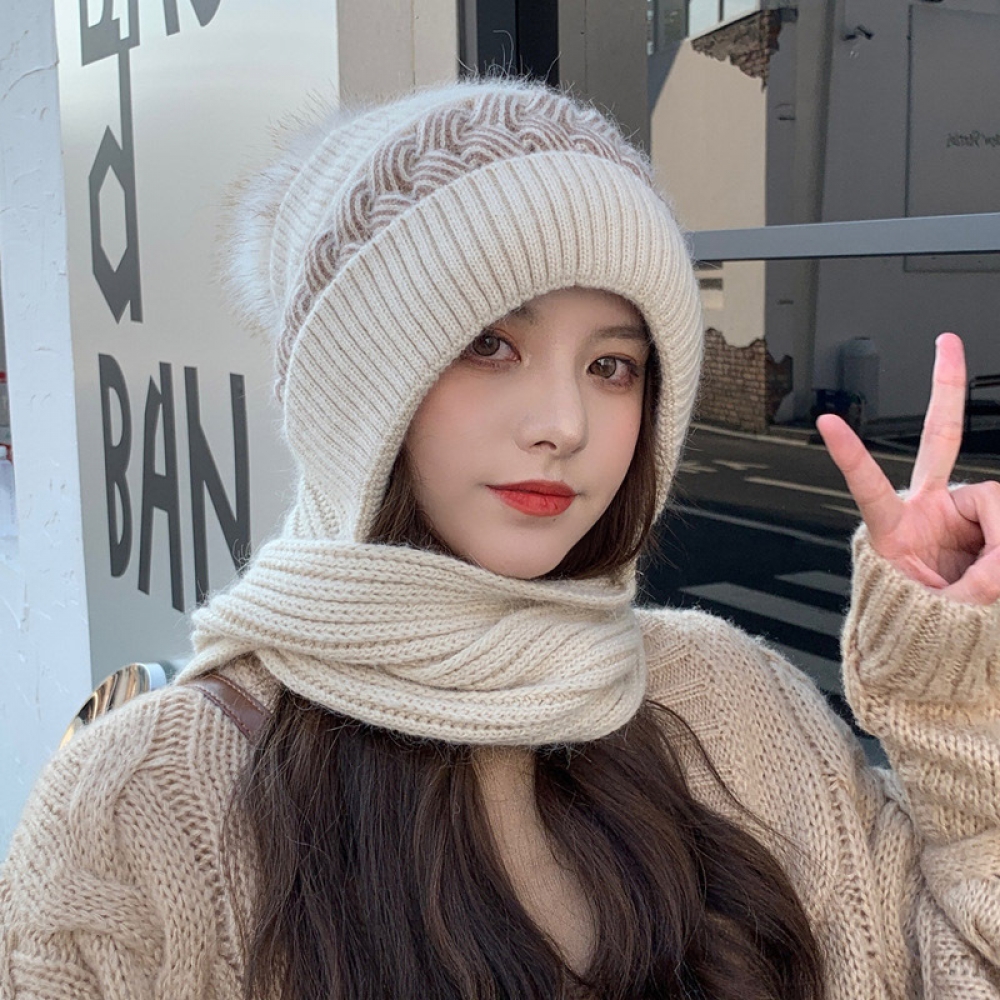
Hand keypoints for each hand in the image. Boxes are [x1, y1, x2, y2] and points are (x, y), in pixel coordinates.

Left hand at [817, 333, 999, 605]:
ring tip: (986, 586)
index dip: (851, 456)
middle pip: (940, 438)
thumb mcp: (939, 610)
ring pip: (998, 504)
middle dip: (946, 389)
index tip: (827, 423)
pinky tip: (992, 576)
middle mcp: (927, 509)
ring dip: (999, 552)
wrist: (937, 640)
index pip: (869, 485)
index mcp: (892, 528)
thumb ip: (976, 586)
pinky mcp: (987, 524)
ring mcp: (961, 512)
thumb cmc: (923, 622)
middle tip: (948, 342)